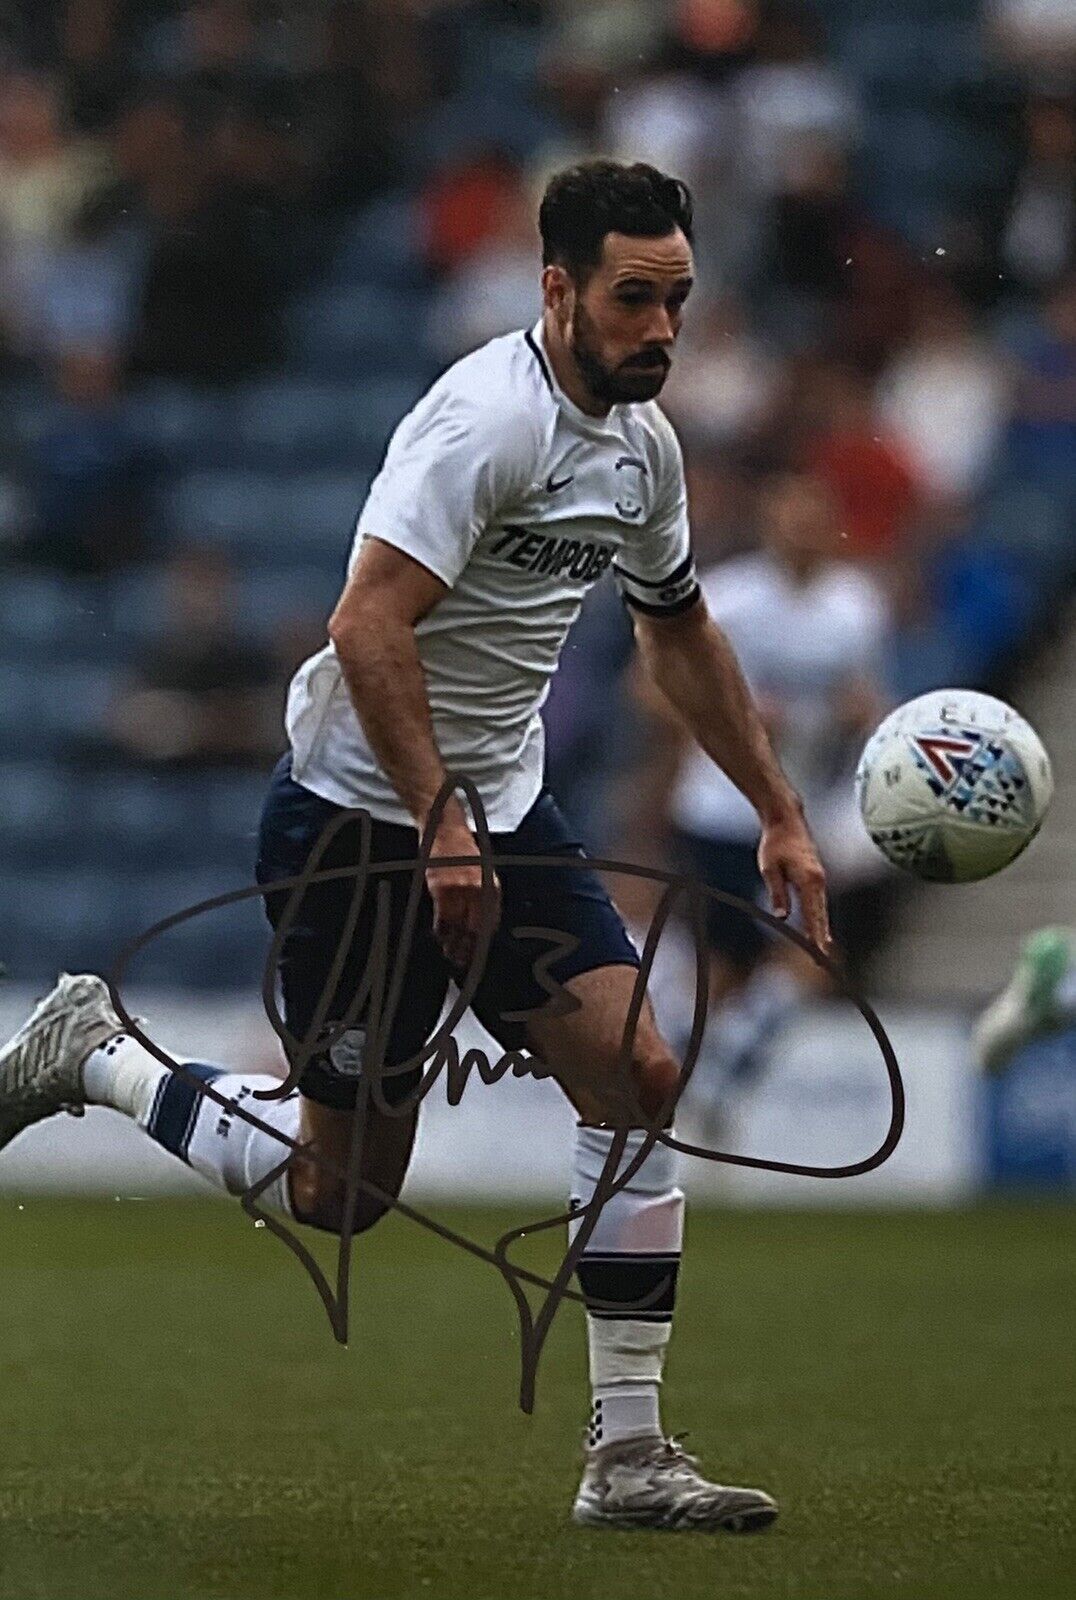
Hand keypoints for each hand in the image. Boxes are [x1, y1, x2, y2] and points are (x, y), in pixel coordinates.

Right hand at [425, 818, 500, 969]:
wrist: (445, 828)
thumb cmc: (462, 849)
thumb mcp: (481, 871)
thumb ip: (483, 895)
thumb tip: (481, 924)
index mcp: (492, 886)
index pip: (491, 922)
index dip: (484, 941)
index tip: (479, 955)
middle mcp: (479, 889)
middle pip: (476, 928)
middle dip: (470, 948)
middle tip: (464, 962)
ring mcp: (460, 890)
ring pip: (457, 926)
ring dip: (453, 944)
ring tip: (450, 954)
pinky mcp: (442, 888)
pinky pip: (442, 917)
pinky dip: (441, 930)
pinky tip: (440, 937)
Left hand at [758, 809, 830, 953]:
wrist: (786, 820)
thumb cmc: (775, 843)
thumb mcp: (769, 868)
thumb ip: (777, 892)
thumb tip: (782, 916)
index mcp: (809, 879)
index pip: (813, 913)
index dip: (816, 934)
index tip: (819, 951)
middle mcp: (819, 880)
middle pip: (821, 914)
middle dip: (821, 937)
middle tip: (822, 959)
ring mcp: (819, 877)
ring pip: (822, 908)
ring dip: (821, 928)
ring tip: (822, 949)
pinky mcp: (816, 876)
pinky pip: (819, 900)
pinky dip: (819, 915)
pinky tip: (818, 927)